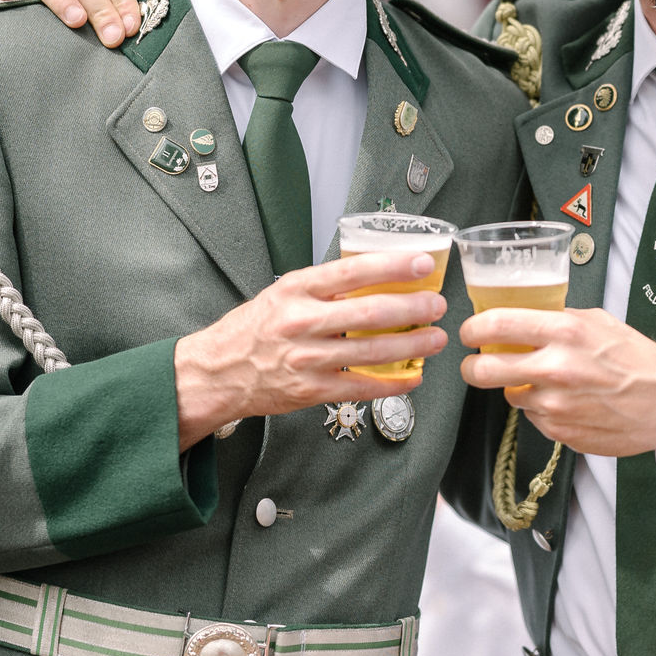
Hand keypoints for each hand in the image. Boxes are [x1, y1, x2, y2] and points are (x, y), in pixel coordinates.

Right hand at [173, 252, 449, 448]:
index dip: (392, 267)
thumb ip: (325, 287)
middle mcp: (301, 322)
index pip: (352, 272)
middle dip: (412, 309)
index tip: (422, 264)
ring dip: (411, 346)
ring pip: (370, 353)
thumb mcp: (283, 293)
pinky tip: (412, 377)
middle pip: (368, 314)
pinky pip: (360, 388)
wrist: (218, 371)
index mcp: (296, 290)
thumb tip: (376, 276)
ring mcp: (307, 360)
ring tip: (435, 339)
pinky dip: (391, 384)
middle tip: (437, 305)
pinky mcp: (310, 391)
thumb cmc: (253, 329)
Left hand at [458, 307, 655, 456]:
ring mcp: (556, 405)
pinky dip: (542, 409)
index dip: (473, 328)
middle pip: (484, 370)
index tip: (469, 332)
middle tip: (474, 364)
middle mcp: (556, 368)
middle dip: (471, 367)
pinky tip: (567, 401)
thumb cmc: (637, 359)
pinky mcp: (560, 432)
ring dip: (518, 388)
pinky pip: (534, 417)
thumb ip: (559, 319)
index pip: (497, 324)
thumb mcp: (599, 321)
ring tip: (545, 382)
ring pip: (510, 395)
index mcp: (565, 332)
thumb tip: (525, 318)